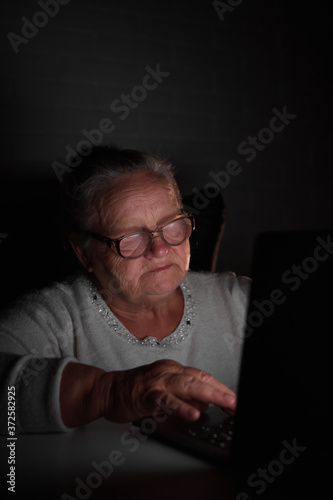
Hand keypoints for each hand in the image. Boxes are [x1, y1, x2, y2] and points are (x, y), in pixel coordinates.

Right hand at [96, 359, 236, 422]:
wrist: (106, 390)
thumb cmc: (134, 391)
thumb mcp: (164, 392)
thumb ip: (184, 396)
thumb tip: (206, 404)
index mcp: (173, 369)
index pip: (202, 376)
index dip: (221, 388)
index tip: (235, 400)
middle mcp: (167, 371)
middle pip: (199, 378)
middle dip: (221, 391)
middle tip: (236, 403)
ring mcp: (156, 381)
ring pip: (186, 384)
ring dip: (209, 394)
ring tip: (225, 404)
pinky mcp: (145, 394)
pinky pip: (165, 400)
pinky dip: (181, 406)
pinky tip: (193, 413)